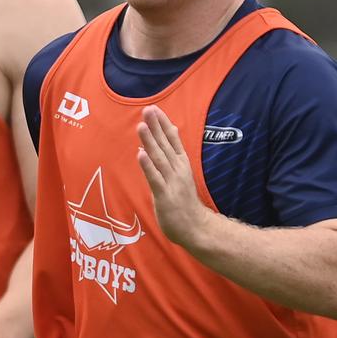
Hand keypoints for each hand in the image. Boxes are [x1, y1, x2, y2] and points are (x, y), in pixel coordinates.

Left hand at [137, 105, 210, 247]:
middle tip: (148, 110)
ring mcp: (172, 182)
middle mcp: (178, 170)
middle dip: (156, 127)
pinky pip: (155, 178)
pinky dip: (148, 165)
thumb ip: (163, 163)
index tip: (156, 109)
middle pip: (165, 145)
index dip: (163, 125)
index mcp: (181, 164)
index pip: (172, 140)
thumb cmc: (184, 203)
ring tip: (141, 126)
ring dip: (150, 141)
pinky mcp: (165, 195)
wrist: (196, 228)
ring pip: (159, 158)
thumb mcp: (177, 178)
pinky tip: (140, 154)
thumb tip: (146, 148)